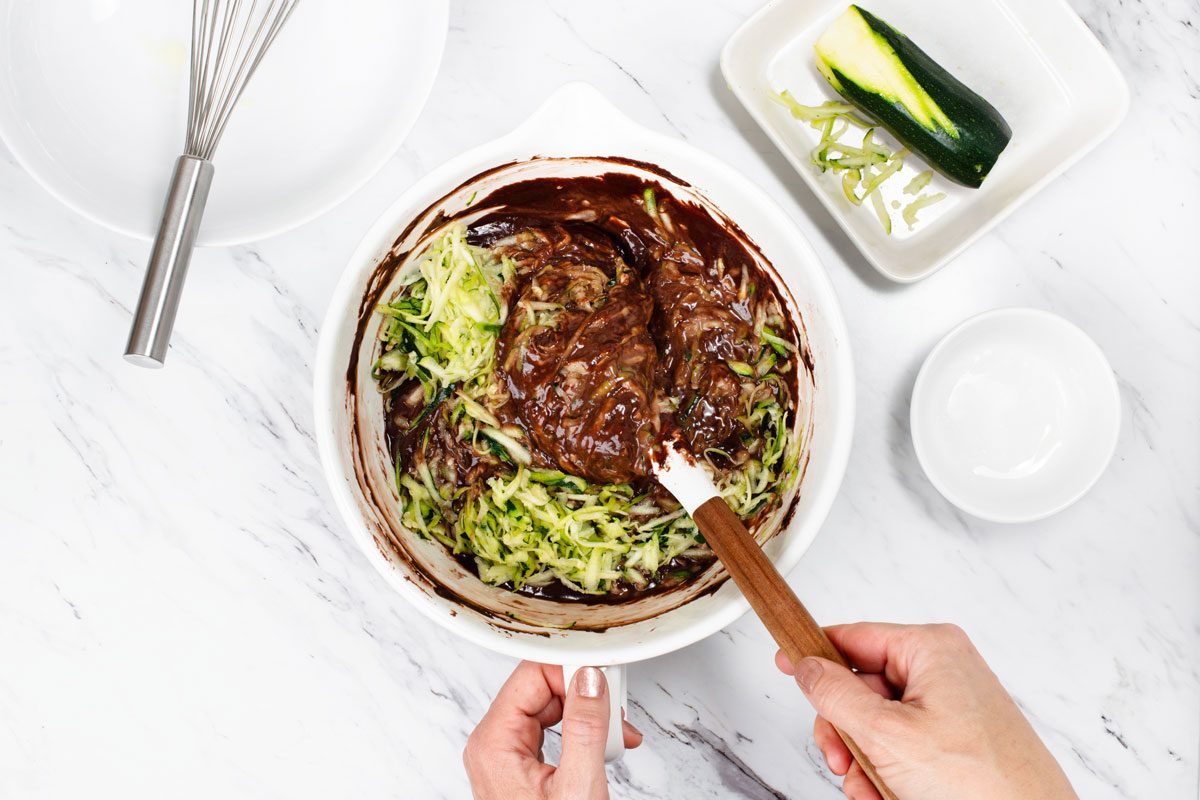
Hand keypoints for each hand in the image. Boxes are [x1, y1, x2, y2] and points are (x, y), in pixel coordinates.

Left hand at [464, 662, 642, 799]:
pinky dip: (582, 736)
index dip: (572, 671)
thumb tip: (590, 678)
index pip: (531, 674)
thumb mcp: (578, 785)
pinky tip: (603, 748)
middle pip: (542, 690)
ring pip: (551, 710)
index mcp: (494, 741)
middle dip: (586, 697)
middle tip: (617, 713)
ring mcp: (506, 756)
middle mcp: (493, 745)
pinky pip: (553, 732)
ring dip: (589, 718)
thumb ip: (585, 726)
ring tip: (615, 738)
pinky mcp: (522, 768)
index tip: (606, 678)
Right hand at [777, 623, 1075, 799]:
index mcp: (931, 648)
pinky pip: (902, 744)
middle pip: (860, 685)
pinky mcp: (956, 738)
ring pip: (877, 722)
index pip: (853, 636)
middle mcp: (943, 669)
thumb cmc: (982, 783)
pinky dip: (887, 771)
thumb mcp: (886, 735)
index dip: (814, 653)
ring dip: (863, 759)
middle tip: (840, 758)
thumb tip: (807, 667)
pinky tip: (888, 795)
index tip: (783, 663)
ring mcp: (951, 705)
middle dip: (844, 729)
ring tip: (870, 789)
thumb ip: (835, 695)